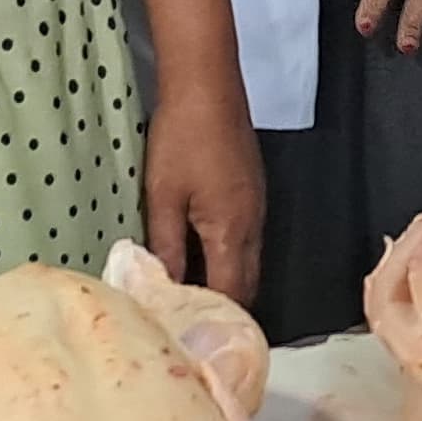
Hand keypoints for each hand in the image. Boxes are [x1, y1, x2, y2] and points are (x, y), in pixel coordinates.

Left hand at [142, 78, 265, 303]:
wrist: (208, 85)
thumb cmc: (181, 138)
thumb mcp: (164, 196)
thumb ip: (167, 247)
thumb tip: (163, 289)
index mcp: (232, 231)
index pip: (230, 294)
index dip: (210, 319)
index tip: (186, 335)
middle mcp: (254, 225)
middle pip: (247, 285)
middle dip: (222, 309)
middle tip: (190, 325)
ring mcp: (258, 208)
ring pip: (249, 264)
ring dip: (227, 285)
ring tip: (192, 301)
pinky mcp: (253, 193)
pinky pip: (248, 242)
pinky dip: (229, 261)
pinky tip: (202, 261)